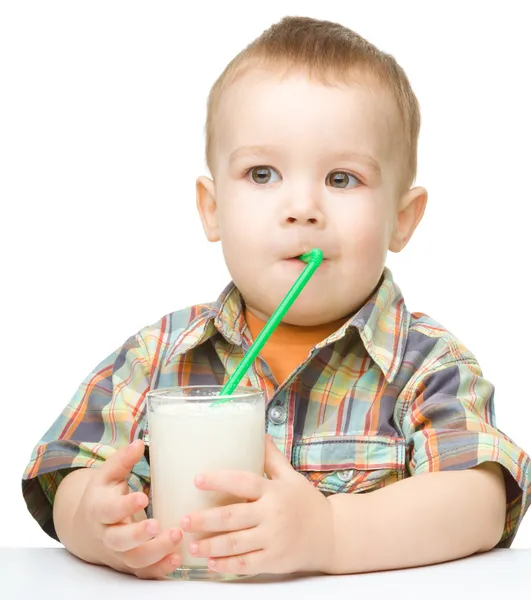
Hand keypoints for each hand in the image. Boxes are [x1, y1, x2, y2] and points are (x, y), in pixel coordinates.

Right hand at [74, 439, 182, 578]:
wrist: (87, 529)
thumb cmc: (103, 495)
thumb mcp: (107, 475)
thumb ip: (122, 460)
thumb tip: (140, 443)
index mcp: (99, 509)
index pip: (109, 510)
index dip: (124, 506)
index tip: (143, 497)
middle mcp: (107, 534)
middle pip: (119, 540)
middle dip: (138, 535)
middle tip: (158, 525)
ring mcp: (119, 553)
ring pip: (134, 559)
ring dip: (155, 552)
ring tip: (177, 539)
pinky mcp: (130, 564)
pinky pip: (144, 572)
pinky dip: (159, 570)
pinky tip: (177, 560)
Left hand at [180, 435, 334, 574]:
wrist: (332, 534)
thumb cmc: (307, 502)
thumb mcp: (291, 477)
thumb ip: (273, 458)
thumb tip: (259, 432)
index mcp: (273, 491)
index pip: (243, 482)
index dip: (219, 480)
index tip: (197, 479)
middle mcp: (272, 514)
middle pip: (232, 517)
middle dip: (204, 520)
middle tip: (183, 519)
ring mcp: (273, 539)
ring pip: (235, 543)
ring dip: (210, 545)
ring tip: (190, 544)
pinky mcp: (275, 560)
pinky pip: (246, 564)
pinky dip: (226, 565)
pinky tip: (210, 562)